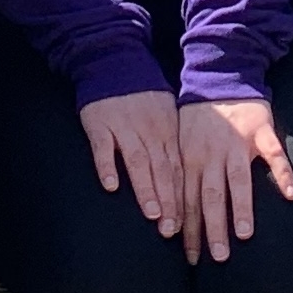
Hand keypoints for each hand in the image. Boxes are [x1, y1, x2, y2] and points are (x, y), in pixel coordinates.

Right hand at [80, 88, 181, 234]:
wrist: (115, 62)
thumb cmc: (144, 96)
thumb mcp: (168, 115)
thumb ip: (175, 145)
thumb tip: (193, 178)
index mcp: (168, 131)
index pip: (178, 169)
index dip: (182, 198)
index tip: (185, 225)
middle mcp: (149, 132)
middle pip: (162, 170)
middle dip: (168, 202)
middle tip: (171, 230)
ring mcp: (124, 127)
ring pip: (137, 161)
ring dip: (145, 188)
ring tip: (151, 214)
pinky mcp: (99, 123)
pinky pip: (103, 147)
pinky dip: (107, 165)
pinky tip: (111, 185)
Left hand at [180, 96, 292, 264]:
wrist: (221, 75)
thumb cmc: (199, 115)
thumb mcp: (180, 141)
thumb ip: (181, 173)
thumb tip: (170, 211)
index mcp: (191, 159)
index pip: (187, 200)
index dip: (189, 230)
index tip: (191, 259)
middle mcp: (212, 154)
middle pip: (210, 194)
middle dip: (212, 226)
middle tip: (218, 256)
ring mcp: (238, 142)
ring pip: (238, 178)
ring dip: (240, 206)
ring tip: (244, 234)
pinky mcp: (261, 130)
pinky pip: (274, 153)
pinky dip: (282, 172)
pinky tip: (290, 194)